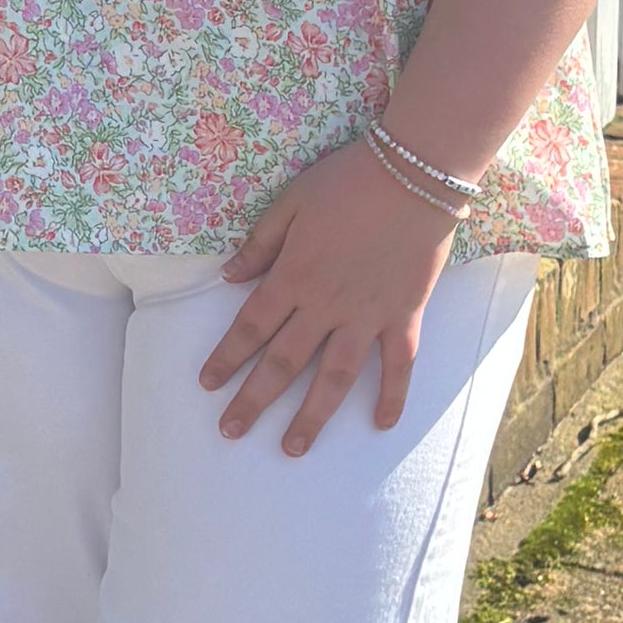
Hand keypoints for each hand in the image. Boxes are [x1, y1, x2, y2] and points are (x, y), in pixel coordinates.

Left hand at [202, 145, 459, 450]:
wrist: (415, 174)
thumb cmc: (349, 181)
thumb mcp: (292, 201)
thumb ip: (260, 243)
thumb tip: (227, 277)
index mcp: (293, 277)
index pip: (250, 327)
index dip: (226, 358)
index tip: (207, 385)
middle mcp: (325, 306)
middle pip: (282, 363)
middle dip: (253, 400)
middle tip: (231, 431)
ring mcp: (367, 316)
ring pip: (334, 378)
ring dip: (311, 417)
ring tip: (292, 449)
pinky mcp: (404, 316)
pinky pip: (398, 365)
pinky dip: (391, 396)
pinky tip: (381, 425)